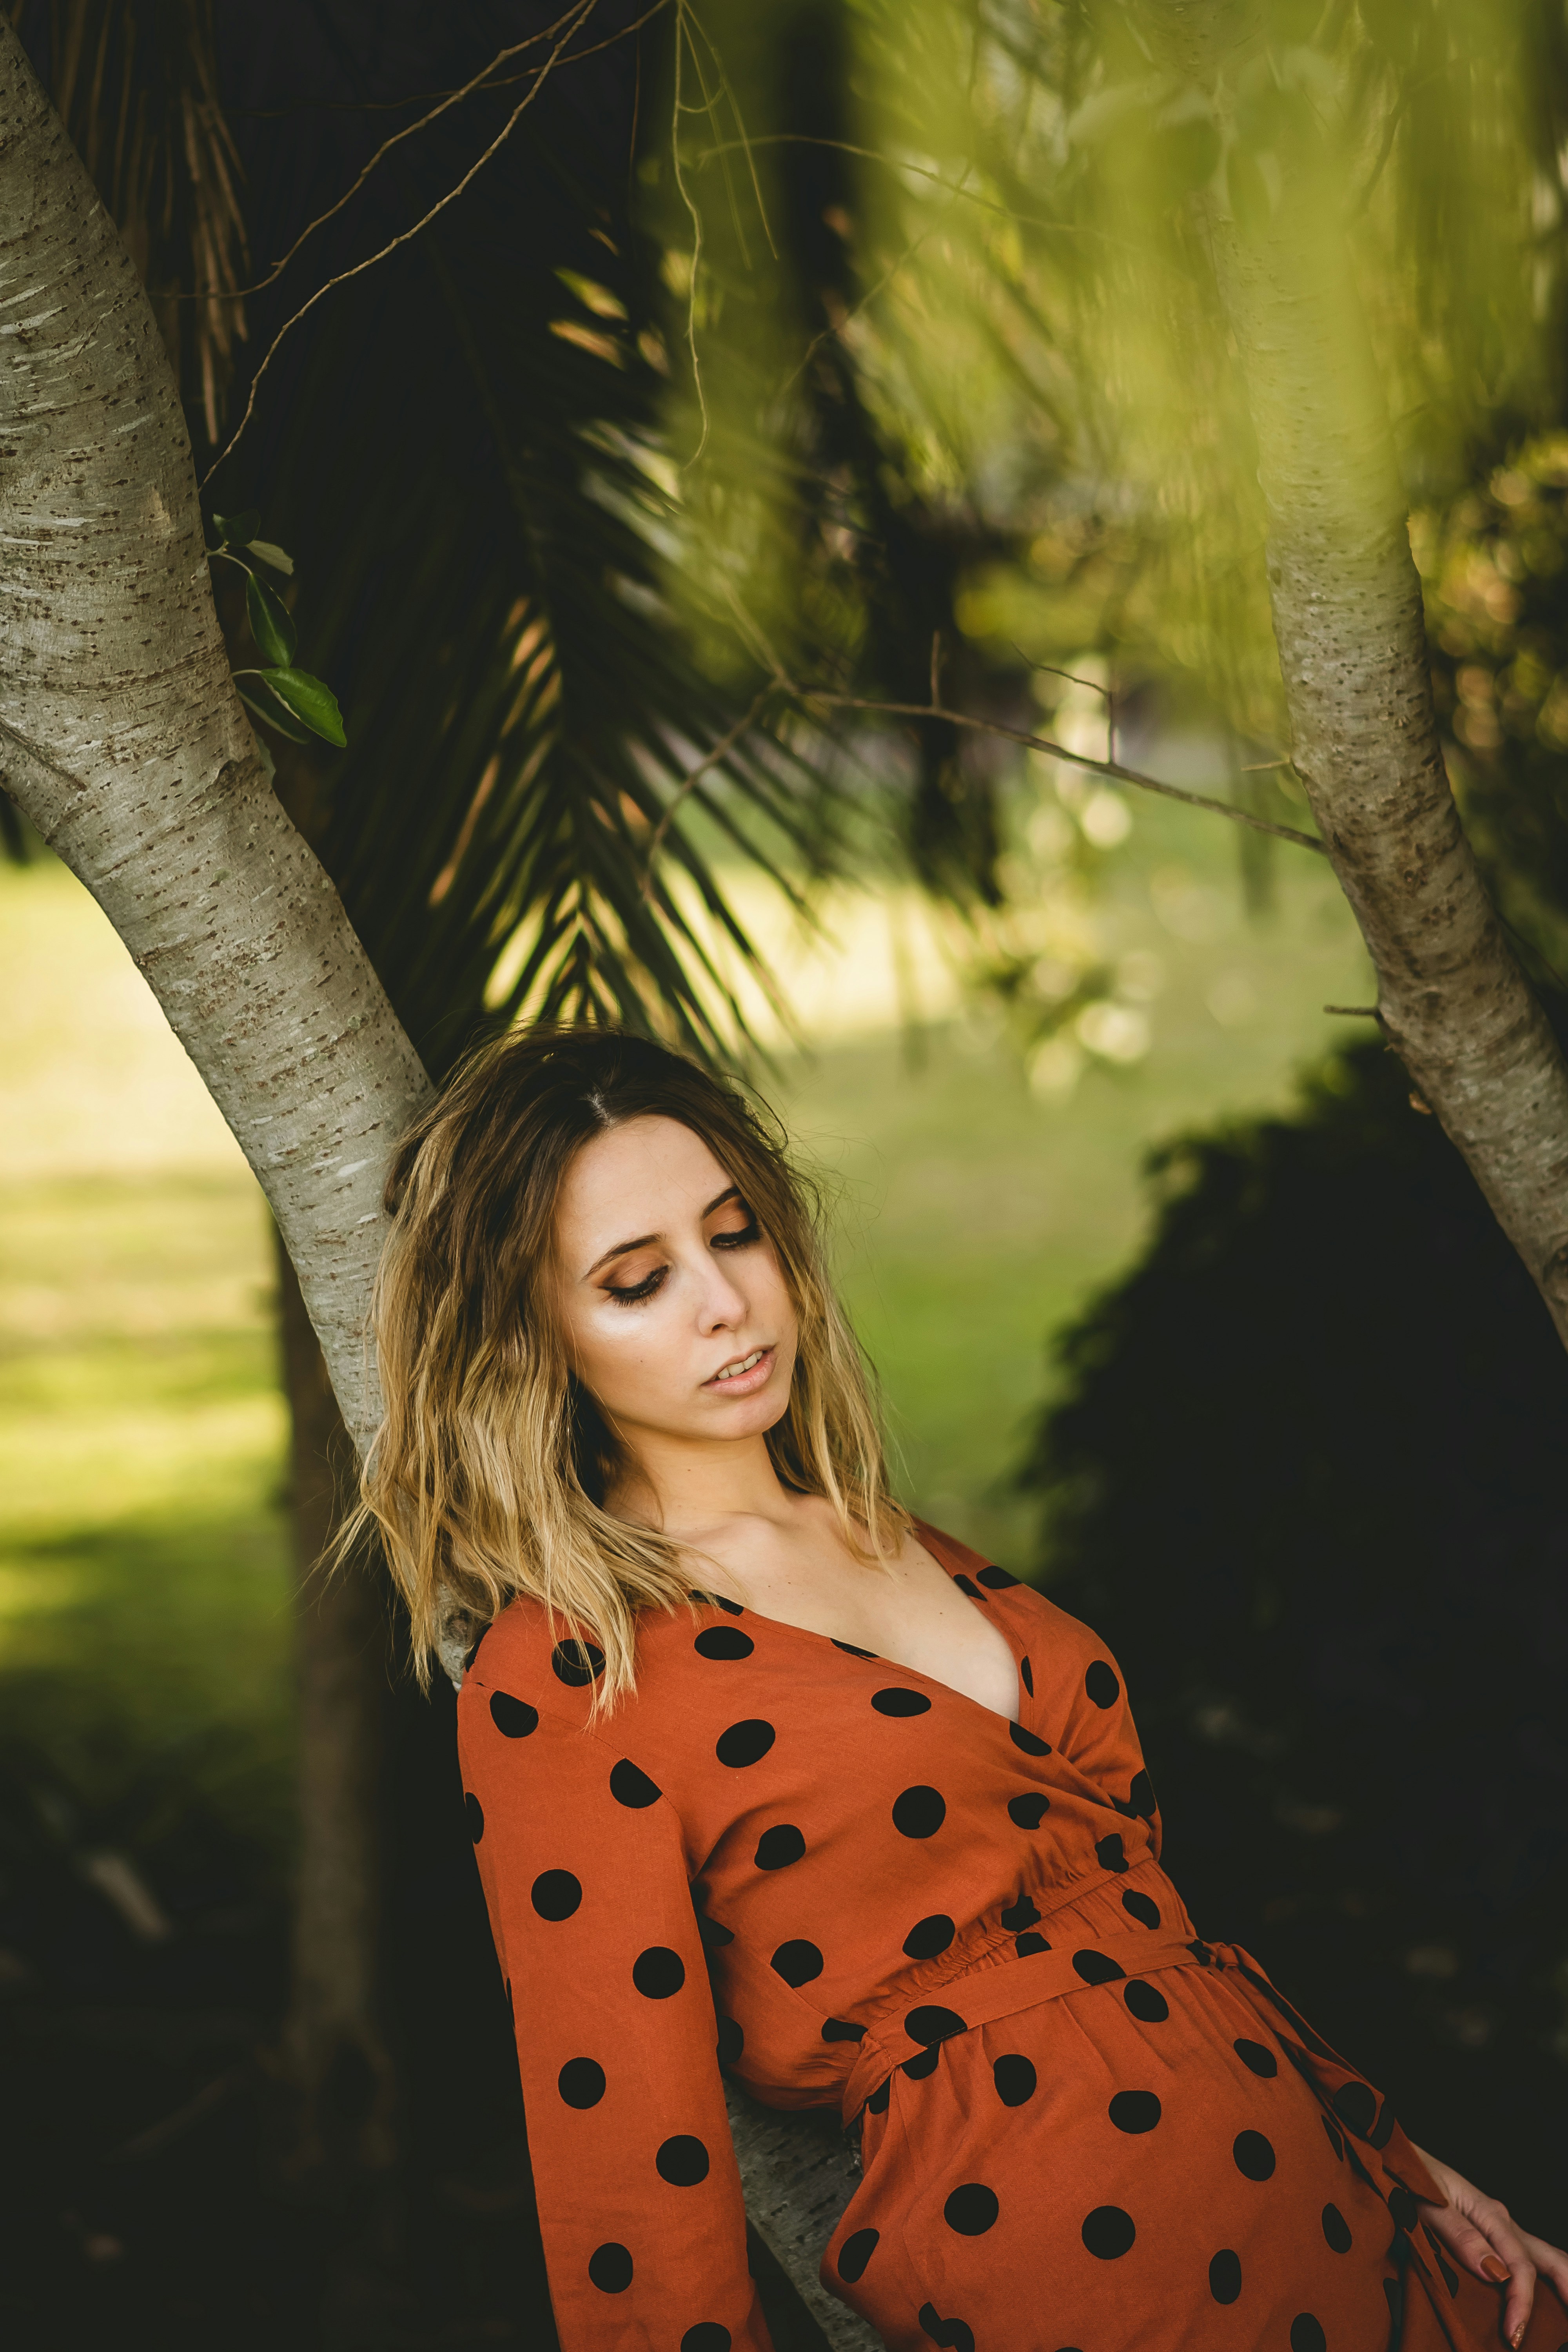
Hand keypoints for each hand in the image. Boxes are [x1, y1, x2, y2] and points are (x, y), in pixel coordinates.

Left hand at [1411, 2145, 1567, 2348]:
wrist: (1393, 2158)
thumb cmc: (1407, 2177)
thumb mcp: (1428, 2203)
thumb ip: (1460, 2235)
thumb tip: (1496, 2273)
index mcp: (1489, 2213)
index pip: (1518, 2265)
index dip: (1521, 2302)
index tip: (1513, 2333)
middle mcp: (1500, 2221)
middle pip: (1546, 2258)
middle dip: (1565, 2288)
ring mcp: (1495, 2227)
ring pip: (1538, 2258)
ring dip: (1554, 2285)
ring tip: (1564, 2315)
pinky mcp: (1486, 2234)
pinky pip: (1519, 2258)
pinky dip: (1535, 2280)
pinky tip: (1538, 2298)